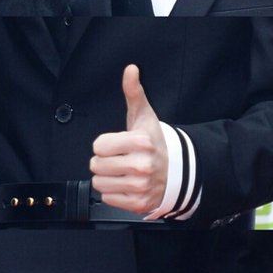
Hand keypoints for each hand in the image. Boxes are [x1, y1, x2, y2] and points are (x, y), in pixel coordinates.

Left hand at [90, 65, 167, 213]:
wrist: (176, 170)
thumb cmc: (154, 142)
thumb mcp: (144, 116)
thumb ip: (134, 92)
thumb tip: (130, 69)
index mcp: (141, 142)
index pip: (98, 146)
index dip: (104, 145)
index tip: (118, 145)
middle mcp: (142, 165)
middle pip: (96, 165)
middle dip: (104, 162)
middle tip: (120, 159)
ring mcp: (141, 186)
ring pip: (99, 183)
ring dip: (107, 178)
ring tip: (122, 172)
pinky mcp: (138, 203)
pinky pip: (107, 199)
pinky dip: (114, 193)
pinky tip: (127, 184)